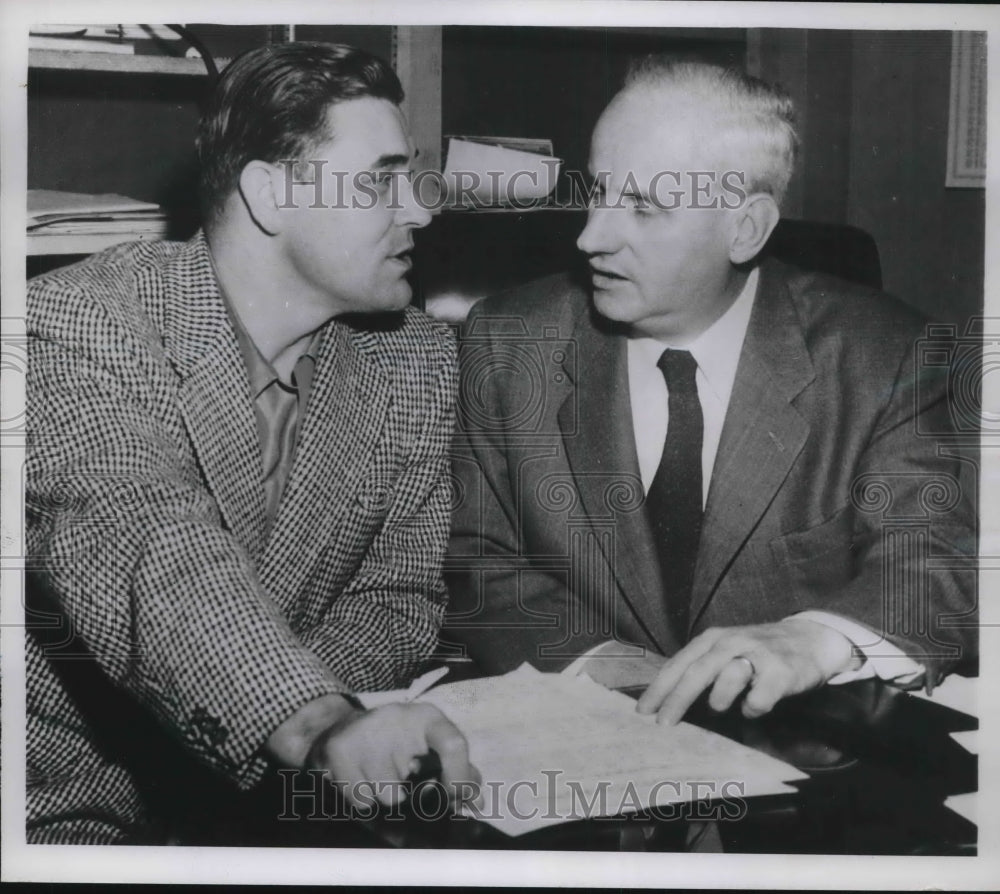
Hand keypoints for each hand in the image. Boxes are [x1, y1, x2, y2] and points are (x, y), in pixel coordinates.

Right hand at [305, 701, 479, 809]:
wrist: (339, 728)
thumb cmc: (396, 743)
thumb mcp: (429, 748)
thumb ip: (458, 771)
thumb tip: (476, 802)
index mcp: (427, 717)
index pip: (453, 743)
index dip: (460, 777)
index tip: (456, 797)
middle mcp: (397, 717)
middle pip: (418, 784)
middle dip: (417, 801)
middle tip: (409, 790)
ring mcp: (365, 732)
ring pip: (389, 796)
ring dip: (387, 801)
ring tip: (380, 781)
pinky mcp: (339, 749)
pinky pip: (361, 800)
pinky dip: (364, 801)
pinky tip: (361, 781)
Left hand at [636, 619, 858, 723]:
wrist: (810, 639)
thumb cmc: (759, 652)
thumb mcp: (726, 651)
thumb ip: (702, 668)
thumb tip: (667, 698)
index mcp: (713, 639)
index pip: (679, 664)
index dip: (659, 688)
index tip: (643, 711)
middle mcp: (731, 642)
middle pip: (696, 672)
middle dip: (676, 700)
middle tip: (663, 724)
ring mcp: (757, 654)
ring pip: (726, 679)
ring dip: (719, 699)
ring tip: (721, 706)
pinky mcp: (781, 671)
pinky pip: (758, 699)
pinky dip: (753, 707)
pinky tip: (755, 704)